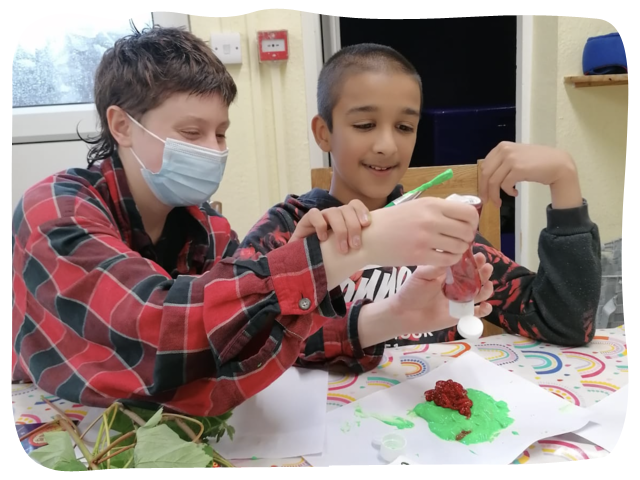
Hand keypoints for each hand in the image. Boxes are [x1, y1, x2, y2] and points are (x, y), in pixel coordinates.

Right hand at [290, 200, 370, 253]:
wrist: (304, 265)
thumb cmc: (329, 259)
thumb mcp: (346, 252)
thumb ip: (357, 246)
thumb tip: (376, 248)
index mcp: (344, 219)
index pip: (355, 205)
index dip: (362, 211)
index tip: (367, 225)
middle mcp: (333, 216)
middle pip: (346, 209)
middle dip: (353, 226)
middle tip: (355, 246)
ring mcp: (320, 217)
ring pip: (333, 212)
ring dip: (340, 230)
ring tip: (342, 249)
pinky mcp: (305, 221)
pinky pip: (314, 214)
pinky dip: (320, 225)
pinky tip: (323, 239)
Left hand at [357, 252, 493, 348]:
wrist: (404, 313)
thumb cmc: (411, 291)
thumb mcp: (422, 275)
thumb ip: (437, 267)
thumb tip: (454, 255)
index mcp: (448, 273)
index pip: (465, 264)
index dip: (473, 259)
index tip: (478, 255)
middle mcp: (457, 285)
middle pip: (475, 277)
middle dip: (482, 271)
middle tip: (486, 266)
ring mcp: (459, 300)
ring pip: (479, 293)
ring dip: (486, 288)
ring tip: (488, 283)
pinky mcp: (460, 315)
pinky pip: (476, 313)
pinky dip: (485, 310)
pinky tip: (486, 306)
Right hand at [361, 197, 478, 267]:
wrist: (370, 237)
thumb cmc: (393, 221)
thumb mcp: (416, 206)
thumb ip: (438, 210)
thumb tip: (463, 217)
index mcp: (432, 204)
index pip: (468, 212)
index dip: (473, 222)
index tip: (467, 227)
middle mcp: (431, 219)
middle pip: (467, 231)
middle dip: (467, 238)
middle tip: (459, 240)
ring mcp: (425, 238)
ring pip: (460, 247)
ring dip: (459, 250)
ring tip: (450, 249)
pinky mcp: (420, 256)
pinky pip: (448, 260)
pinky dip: (450, 260)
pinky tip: (443, 257)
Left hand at [479, 142, 580, 207]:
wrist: (558, 164)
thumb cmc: (538, 162)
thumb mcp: (516, 157)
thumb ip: (502, 163)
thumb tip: (487, 179)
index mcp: (502, 146)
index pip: (484, 166)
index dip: (482, 181)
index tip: (483, 192)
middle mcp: (504, 150)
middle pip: (486, 174)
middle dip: (484, 190)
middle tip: (487, 201)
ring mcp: (511, 159)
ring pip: (493, 181)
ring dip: (495, 195)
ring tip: (499, 202)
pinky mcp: (518, 168)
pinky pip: (505, 185)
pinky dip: (508, 192)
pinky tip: (515, 193)